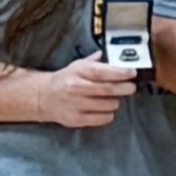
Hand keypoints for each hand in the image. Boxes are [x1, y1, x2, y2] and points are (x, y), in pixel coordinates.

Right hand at [24, 61, 139, 131]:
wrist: (43, 97)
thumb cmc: (66, 79)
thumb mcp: (78, 65)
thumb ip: (97, 61)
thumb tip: (116, 55)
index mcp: (77, 72)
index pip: (102, 72)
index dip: (120, 73)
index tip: (132, 73)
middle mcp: (76, 88)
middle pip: (108, 89)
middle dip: (125, 88)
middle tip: (131, 87)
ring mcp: (76, 105)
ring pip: (109, 105)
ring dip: (116, 101)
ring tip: (114, 97)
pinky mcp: (76, 119)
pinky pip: (103, 118)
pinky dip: (109, 114)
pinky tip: (105, 108)